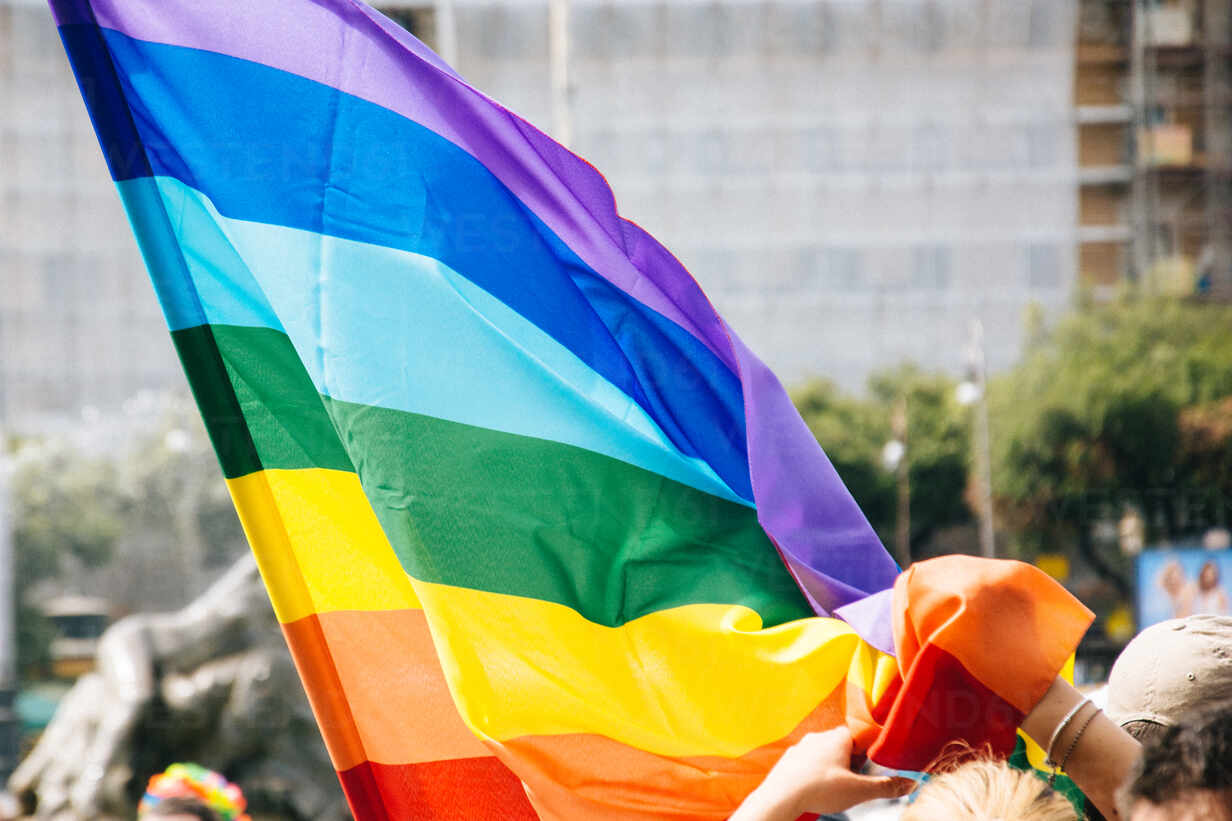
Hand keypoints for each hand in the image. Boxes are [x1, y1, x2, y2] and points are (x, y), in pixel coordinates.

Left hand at [731, 728, 914, 820]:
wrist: (781, 796)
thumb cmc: (818, 789)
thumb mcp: (859, 790)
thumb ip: (886, 786)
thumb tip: (909, 784)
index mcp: (837, 738)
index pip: (859, 736)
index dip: (868, 752)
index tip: (872, 767)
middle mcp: (818, 737)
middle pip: (842, 745)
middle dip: (851, 762)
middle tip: (856, 781)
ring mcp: (801, 747)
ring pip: (824, 754)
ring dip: (833, 767)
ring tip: (836, 787)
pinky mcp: (789, 760)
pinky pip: (808, 763)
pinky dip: (815, 773)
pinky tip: (817, 787)